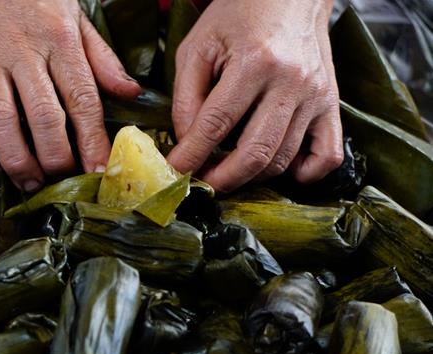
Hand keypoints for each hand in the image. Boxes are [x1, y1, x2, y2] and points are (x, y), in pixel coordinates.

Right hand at [0, 0, 140, 190]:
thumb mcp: (74, 15)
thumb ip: (101, 58)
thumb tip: (131, 93)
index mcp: (59, 39)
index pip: (81, 99)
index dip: (92, 141)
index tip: (99, 170)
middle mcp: (23, 53)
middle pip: (43, 118)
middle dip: (56, 159)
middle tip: (64, 181)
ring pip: (2, 123)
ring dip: (19, 162)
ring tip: (32, 183)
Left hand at [167, 0, 342, 191]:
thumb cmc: (239, 17)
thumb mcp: (199, 46)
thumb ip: (187, 97)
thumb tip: (187, 142)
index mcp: (254, 62)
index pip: (216, 124)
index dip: (191, 155)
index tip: (175, 172)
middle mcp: (291, 82)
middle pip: (256, 153)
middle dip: (223, 178)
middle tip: (203, 182)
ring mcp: (316, 95)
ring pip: (284, 159)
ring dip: (252, 176)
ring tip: (228, 171)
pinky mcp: (332, 104)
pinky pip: (327, 155)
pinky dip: (304, 173)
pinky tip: (279, 166)